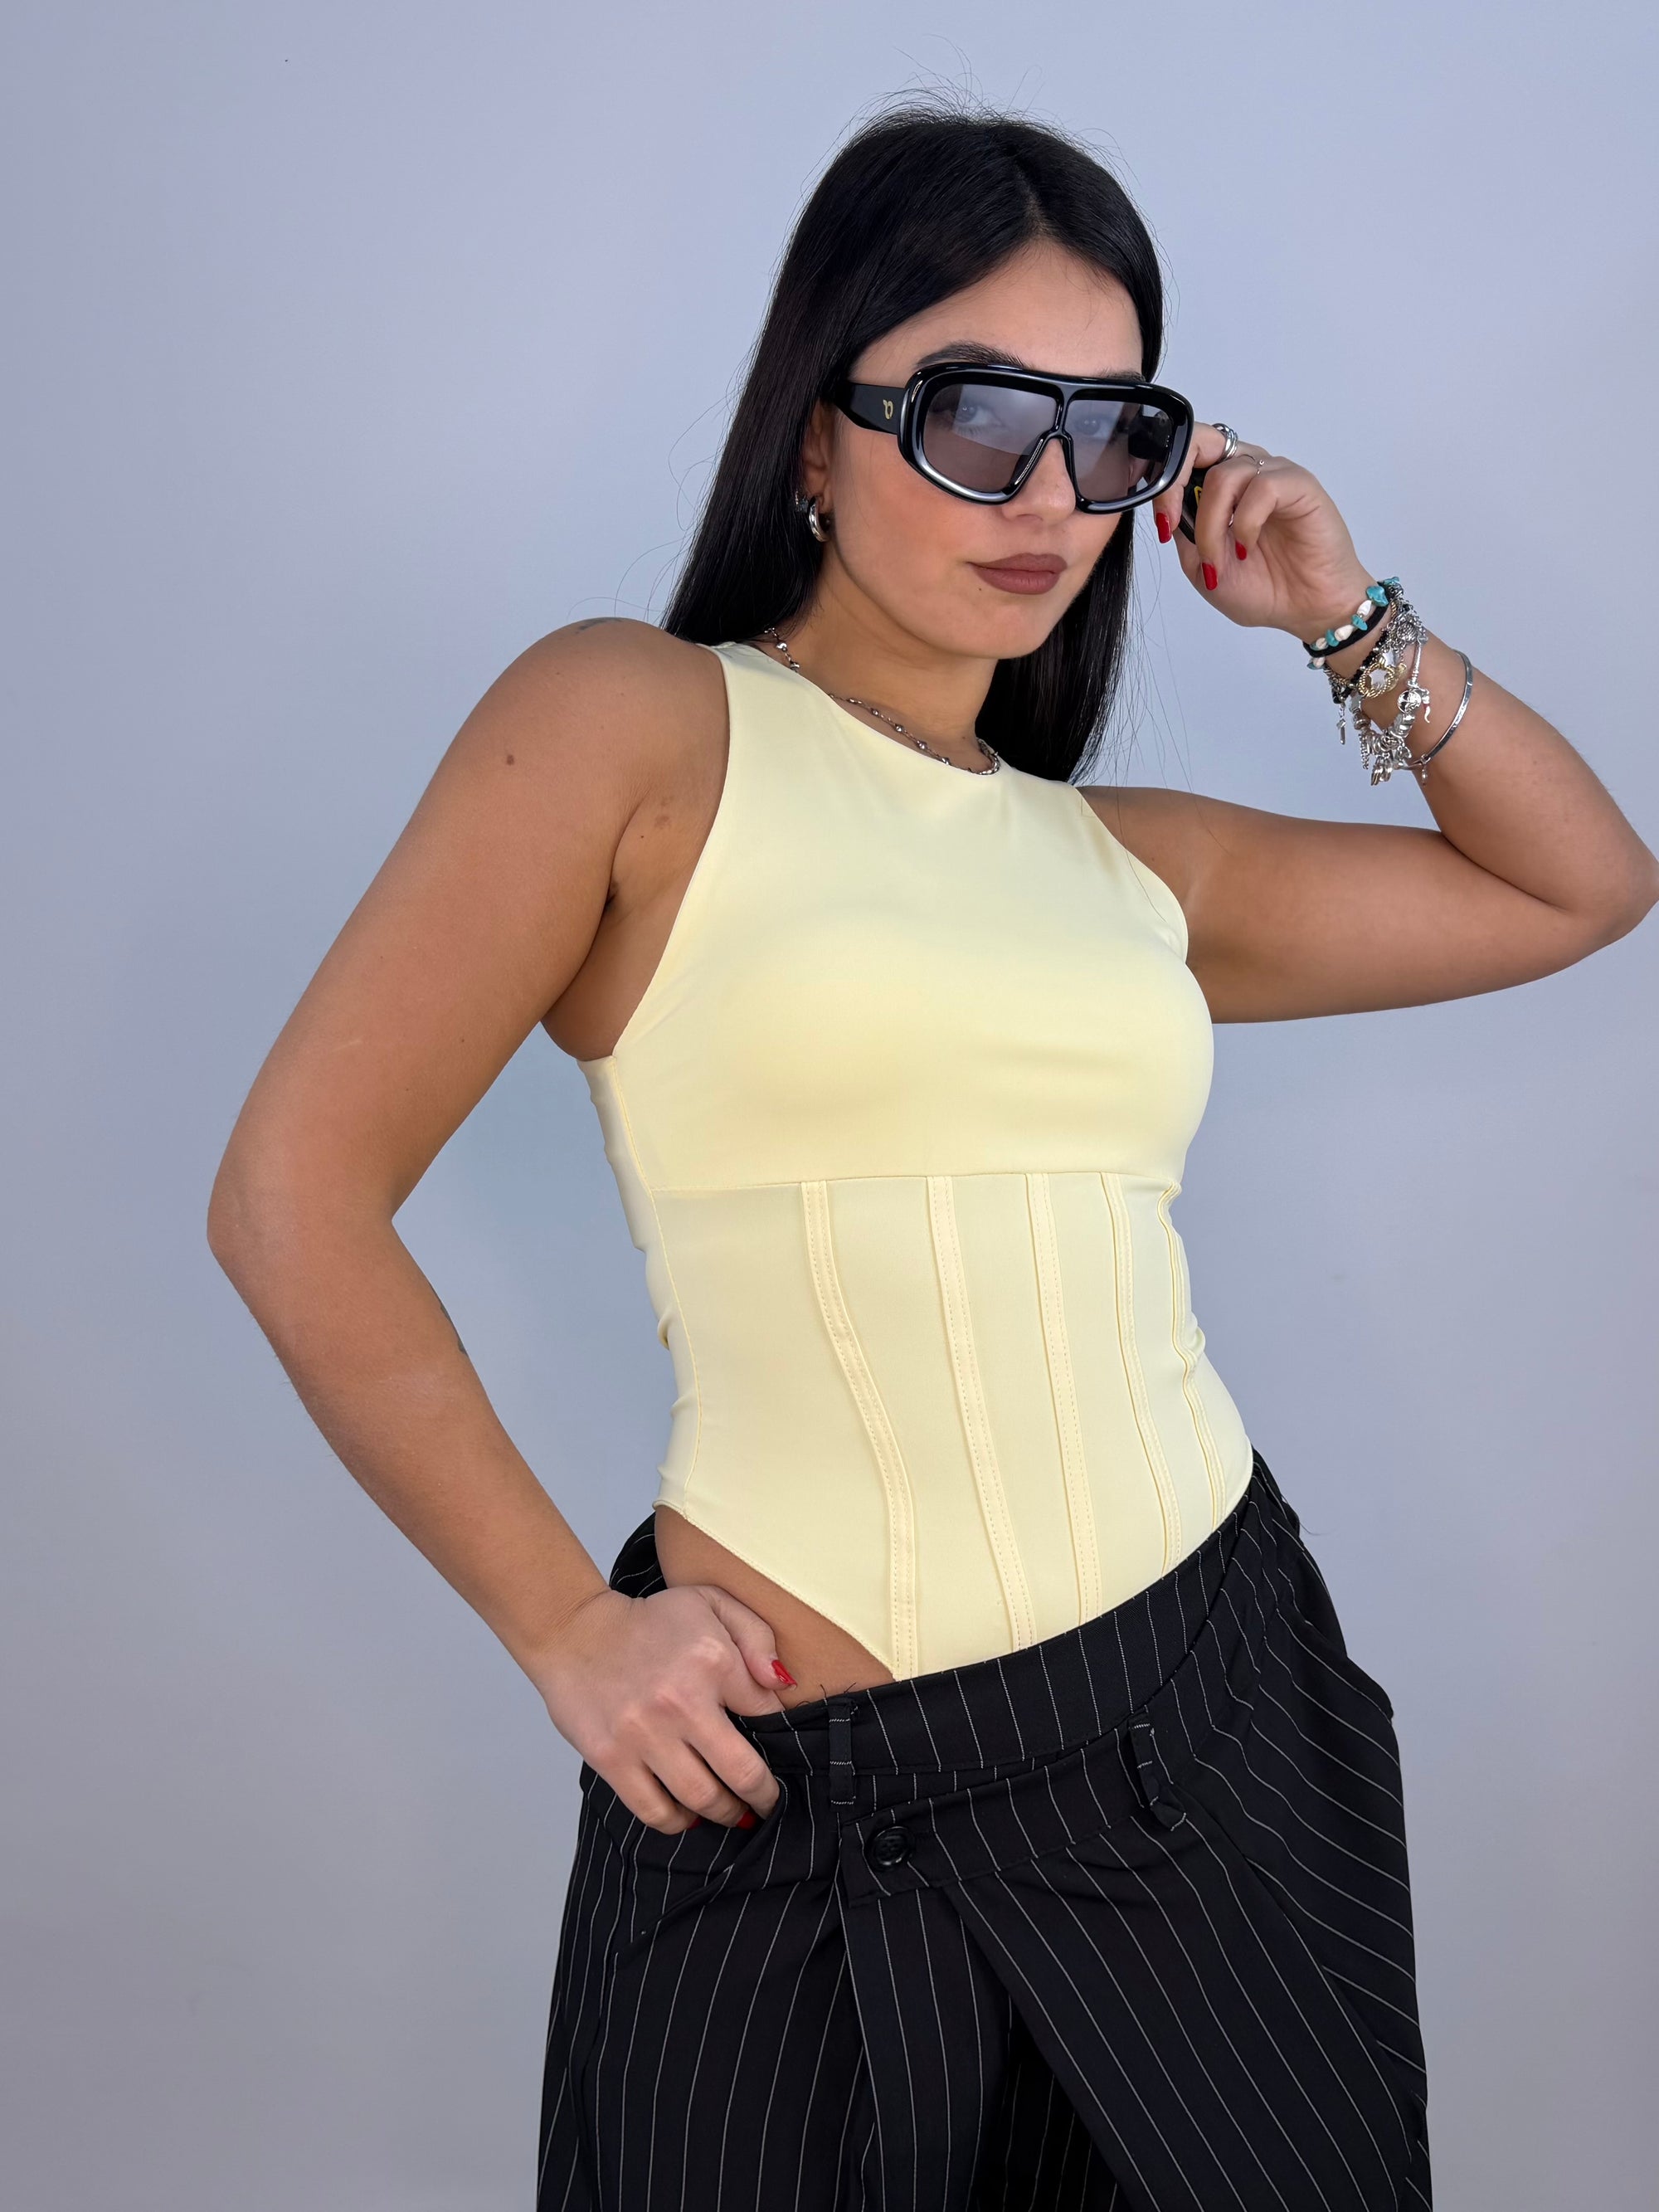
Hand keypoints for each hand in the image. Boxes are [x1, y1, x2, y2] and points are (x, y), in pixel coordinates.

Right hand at [532, 1584, 788, 1833]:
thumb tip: (783, 1683)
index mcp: (713, 1660)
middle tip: (768, 1805)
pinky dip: (678, 1821)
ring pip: (702, 1798)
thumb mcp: (711, 1602)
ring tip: (733, 1814)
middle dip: (763, 1797)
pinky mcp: (611, 1758)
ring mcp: (644, 1734)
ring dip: (725, 1814)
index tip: (781, 1752)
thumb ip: (756, 1636)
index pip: (767, 1715)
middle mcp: (681, 1701)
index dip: (779, 1737)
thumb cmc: (650, 1621)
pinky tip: (687, 1815)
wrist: (575, 1630)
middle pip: (742, 1773)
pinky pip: (654, 1810)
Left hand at [1150, 421, 1375, 643]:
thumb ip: (1185, 535)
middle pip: (1201, 444)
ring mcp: (1272, 475)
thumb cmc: (1265, 588)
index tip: (1162, 526)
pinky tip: (1247, 546)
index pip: (1184, 456)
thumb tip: (1169, 509)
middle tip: (1172, 523)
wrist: (1308, 610)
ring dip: (1211, 522)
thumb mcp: (1203, 570)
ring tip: (1222, 558)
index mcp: (1221, 487)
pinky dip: (1245, 521)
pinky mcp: (1299, 484)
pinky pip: (1262, 486)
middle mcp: (1245, 473)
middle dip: (1176, 481)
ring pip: (1224, 473)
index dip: (1163, 484)